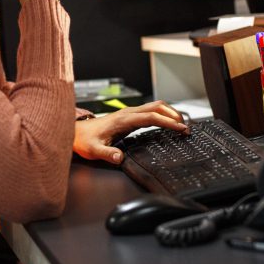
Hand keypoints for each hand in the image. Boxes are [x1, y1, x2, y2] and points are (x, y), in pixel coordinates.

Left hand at [73, 101, 188, 164]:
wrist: (77, 133)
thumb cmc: (85, 141)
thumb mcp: (94, 150)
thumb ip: (107, 153)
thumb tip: (119, 157)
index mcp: (124, 119)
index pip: (151, 117)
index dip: (167, 122)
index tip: (180, 128)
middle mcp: (128, 113)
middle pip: (157, 107)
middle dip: (173, 115)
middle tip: (186, 127)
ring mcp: (129, 113)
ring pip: (154, 106)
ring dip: (169, 112)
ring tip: (181, 124)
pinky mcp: (129, 117)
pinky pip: (150, 111)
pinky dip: (162, 114)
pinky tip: (167, 123)